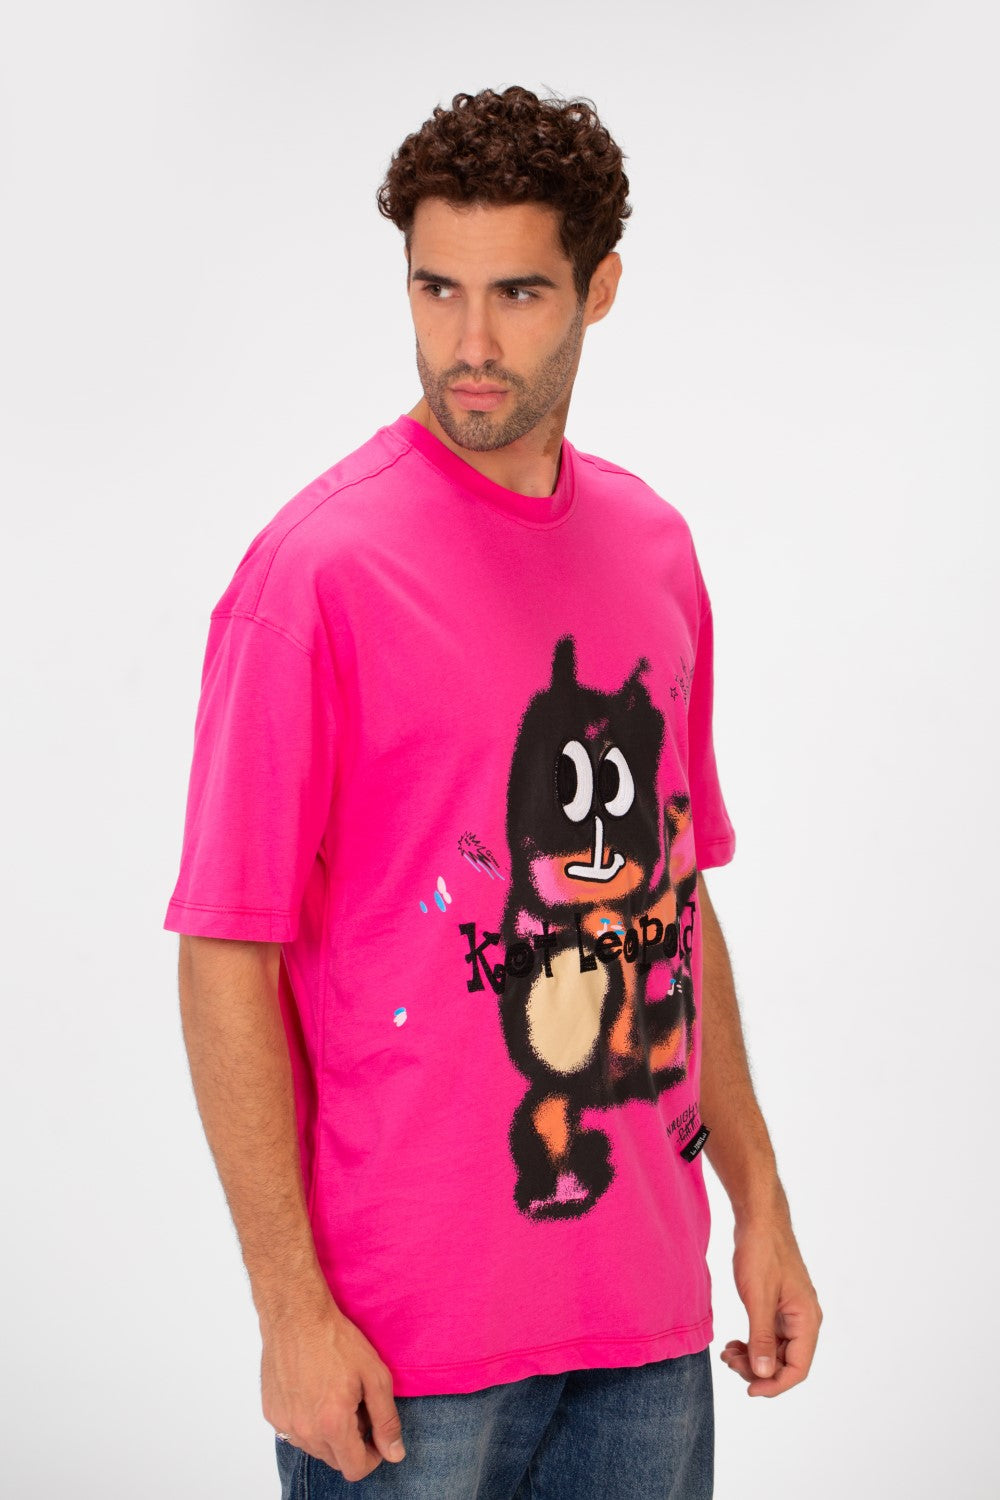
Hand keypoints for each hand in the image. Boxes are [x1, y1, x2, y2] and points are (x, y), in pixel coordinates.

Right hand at [261, 1296, 405, 1480]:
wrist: (296, 1316)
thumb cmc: (336, 1340)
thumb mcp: (375, 1376)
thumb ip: (386, 1420)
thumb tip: (395, 1454)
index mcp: (333, 1425)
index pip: (355, 1469)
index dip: (372, 1457)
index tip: (376, 1436)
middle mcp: (305, 1431)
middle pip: (335, 1460)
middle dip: (352, 1442)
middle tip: (358, 1406)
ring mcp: (284, 1423)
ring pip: (314, 1447)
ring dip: (329, 1434)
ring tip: (336, 1396)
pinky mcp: (271, 1413)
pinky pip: (295, 1431)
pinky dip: (308, 1422)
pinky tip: (314, 1392)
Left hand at [720, 1215, 821, 1397]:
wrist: (759, 1219)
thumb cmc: (761, 1253)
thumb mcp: (757, 1297)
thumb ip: (761, 1337)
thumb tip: (764, 1374)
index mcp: (807, 1320)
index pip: (798, 1369)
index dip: (774, 1385)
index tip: (748, 1389)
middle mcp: (804, 1320)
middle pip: (786, 1363)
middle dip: (758, 1369)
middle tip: (729, 1362)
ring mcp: (792, 1313)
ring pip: (775, 1350)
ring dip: (753, 1357)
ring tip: (728, 1353)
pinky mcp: (779, 1306)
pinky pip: (769, 1335)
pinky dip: (752, 1343)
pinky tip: (734, 1343)